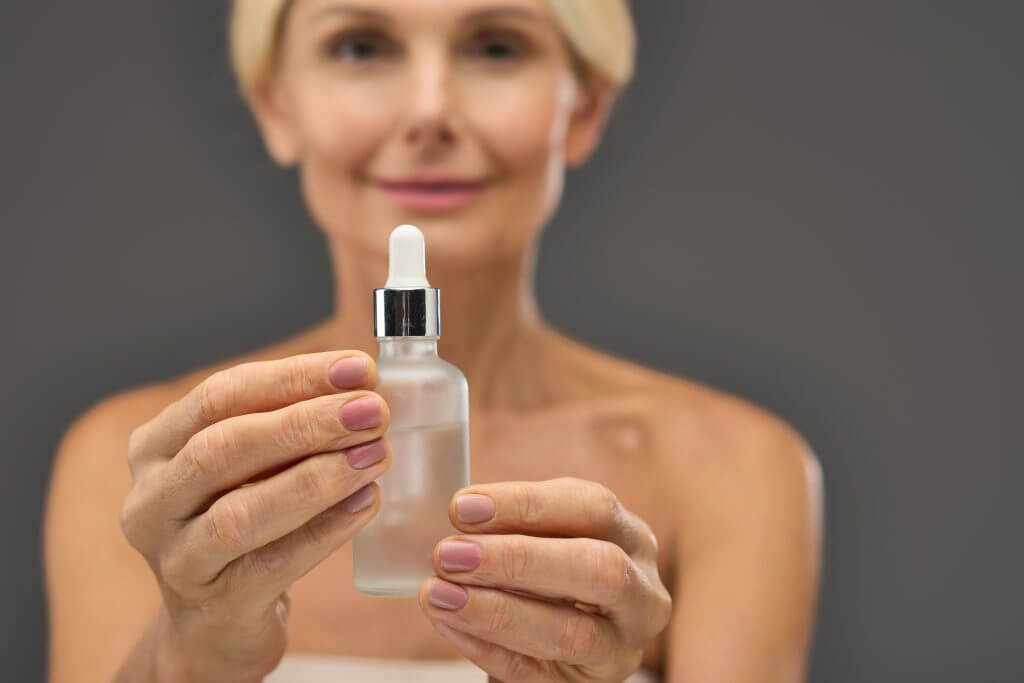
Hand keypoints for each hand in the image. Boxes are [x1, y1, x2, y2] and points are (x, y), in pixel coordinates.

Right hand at [119, 351, 390, 681]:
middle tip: (373, 410)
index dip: (293, 377)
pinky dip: (325, 530)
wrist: (217, 623)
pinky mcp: (213, 607)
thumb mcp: (249, 464)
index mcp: (156, 446)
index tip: (358, 368)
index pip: (221, 395)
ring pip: (241, 513)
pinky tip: (366, 502)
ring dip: (317, 477)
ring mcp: (175, 559)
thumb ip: (289, 423)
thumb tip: (362, 385)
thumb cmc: (242, 519)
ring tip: (376, 454)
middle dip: (305, 423)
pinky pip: (273, 564)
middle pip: (224, 447)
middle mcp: (151, 500)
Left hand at [418, 477, 671, 682]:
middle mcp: (642, 593)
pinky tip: (448, 623)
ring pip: (572, 632)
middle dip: (516, 558)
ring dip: (496, 610)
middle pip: (598, 568)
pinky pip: (536, 673)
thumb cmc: (547, 578)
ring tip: (439, 593)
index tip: (462, 507)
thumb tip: (460, 514)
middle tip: (450, 554)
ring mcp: (623, 649)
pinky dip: (486, 646)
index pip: (593, 507)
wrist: (550, 643)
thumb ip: (515, 527)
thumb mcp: (545, 542)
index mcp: (633, 538)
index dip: (526, 504)